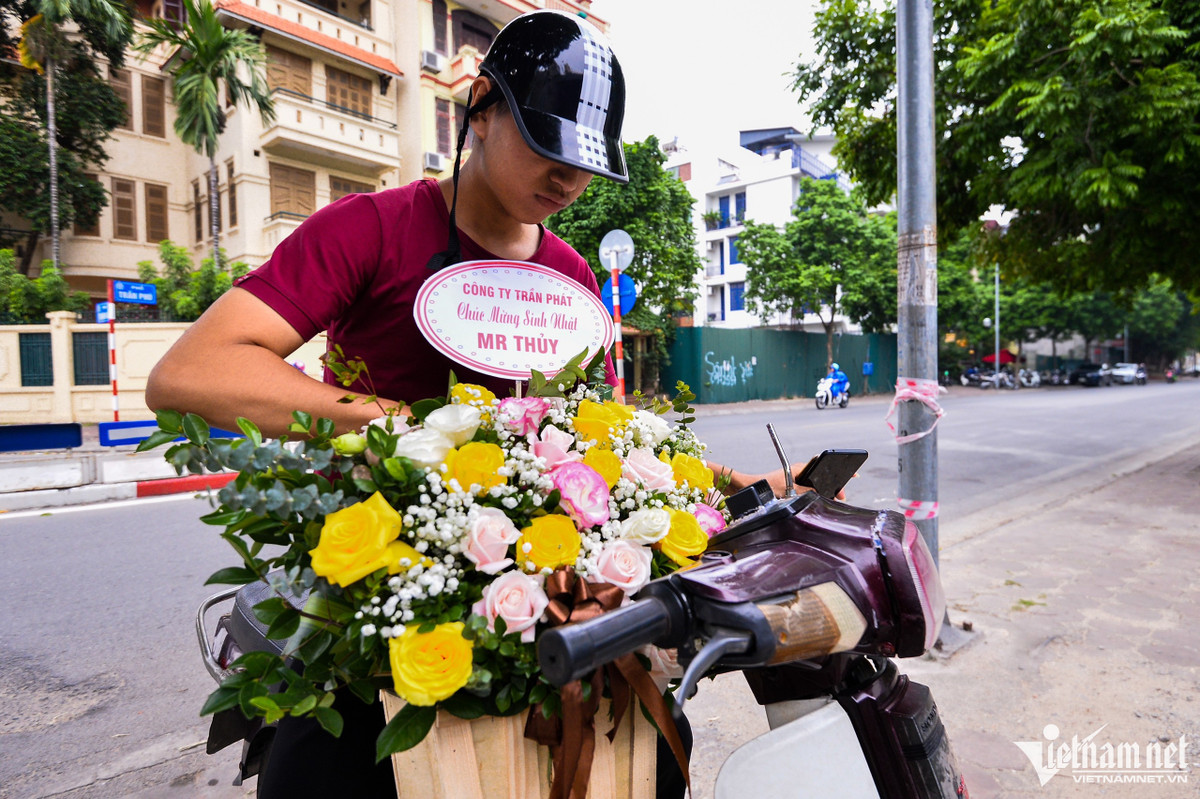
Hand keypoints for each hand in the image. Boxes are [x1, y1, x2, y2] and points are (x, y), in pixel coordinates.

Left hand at [712, 459, 847, 500]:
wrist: (751, 489)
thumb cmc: (768, 487)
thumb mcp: (790, 491)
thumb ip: (806, 492)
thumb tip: (821, 493)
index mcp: (800, 468)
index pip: (822, 465)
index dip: (837, 470)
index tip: (850, 474)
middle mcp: (799, 472)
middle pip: (822, 477)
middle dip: (834, 485)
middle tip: (842, 496)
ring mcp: (796, 479)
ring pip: (816, 484)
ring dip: (825, 491)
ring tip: (834, 499)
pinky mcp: (793, 486)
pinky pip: (809, 490)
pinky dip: (816, 495)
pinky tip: (821, 502)